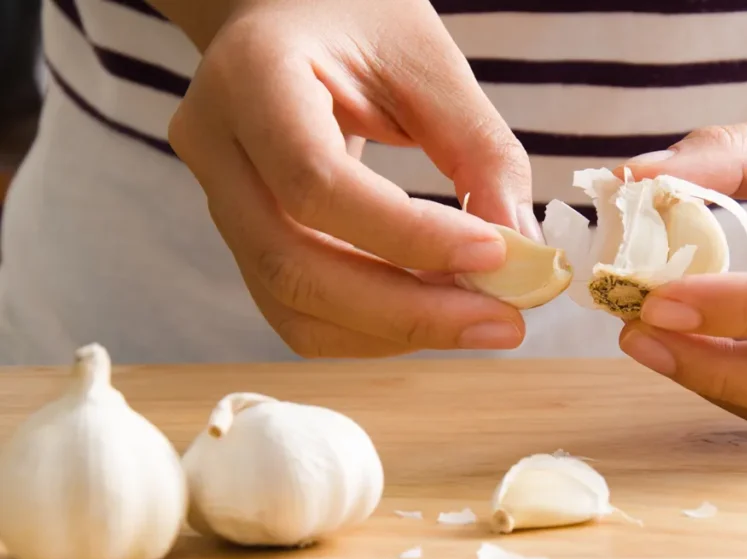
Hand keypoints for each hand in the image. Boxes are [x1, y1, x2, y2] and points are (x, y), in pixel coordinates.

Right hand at [164, 0, 538, 356]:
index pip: (316, 183)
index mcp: (250, 78)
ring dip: (396, 331)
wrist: (285, 16)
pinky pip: (301, 311)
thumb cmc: (356, 19)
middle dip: (409, 313)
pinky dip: (374, 328)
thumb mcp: (428, 60)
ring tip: (480, 318)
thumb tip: (522, 253)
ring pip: (294, 306)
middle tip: (504, 324)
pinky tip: (435, 310)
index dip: (409, 235)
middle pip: (294, 267)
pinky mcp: (246, 240)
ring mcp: (220, 203)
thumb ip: (479, 149)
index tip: (496, 254)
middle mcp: (217, 148)